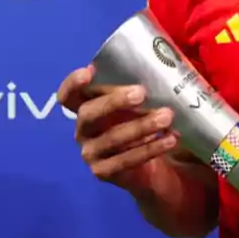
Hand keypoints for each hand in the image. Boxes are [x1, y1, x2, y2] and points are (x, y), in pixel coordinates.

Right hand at [56, 64, 177, 192]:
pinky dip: (150, 149)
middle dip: (114, 101)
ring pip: (112, 138)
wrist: (149, 168)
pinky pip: (126, 160)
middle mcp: (83, 129)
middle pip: (88, 113)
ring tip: (167, 117)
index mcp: (86, 107)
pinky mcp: (104, 172)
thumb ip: (138, 89)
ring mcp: (91, 152)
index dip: (73, 83)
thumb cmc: (140, 124)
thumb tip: (159, 65)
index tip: (90, 71)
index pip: (68, 95)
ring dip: (141, 126)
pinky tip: (170, 139)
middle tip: (141, 92)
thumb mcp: (136, 106)